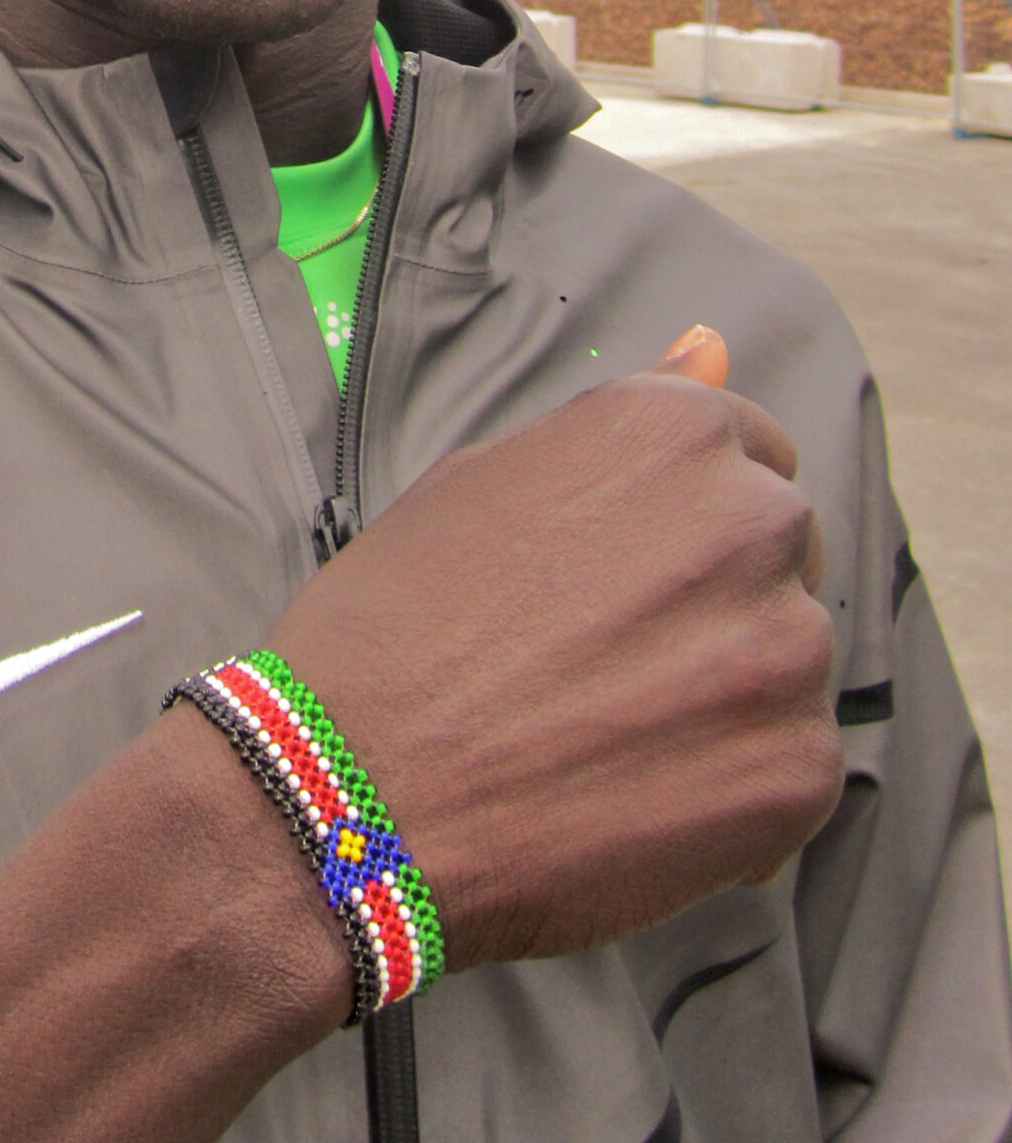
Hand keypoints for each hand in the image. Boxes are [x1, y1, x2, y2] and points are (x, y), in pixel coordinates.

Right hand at [269, 327, 840, 969]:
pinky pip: (791, 764)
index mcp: (670, 432)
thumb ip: (611, 433)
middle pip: (779, 553)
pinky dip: (730, 785)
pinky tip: (627, 795)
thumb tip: (709, 346)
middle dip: (713, 599)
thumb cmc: (389, 635)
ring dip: (724, 692)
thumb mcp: (479, 485)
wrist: (347, 796)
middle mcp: (747, 522)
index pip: (751, 452)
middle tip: (601, 661)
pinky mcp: (794, 769)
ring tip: (602, 734)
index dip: (681, 519)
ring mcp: (781, 650)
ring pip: (786, 659)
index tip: (628, 573)